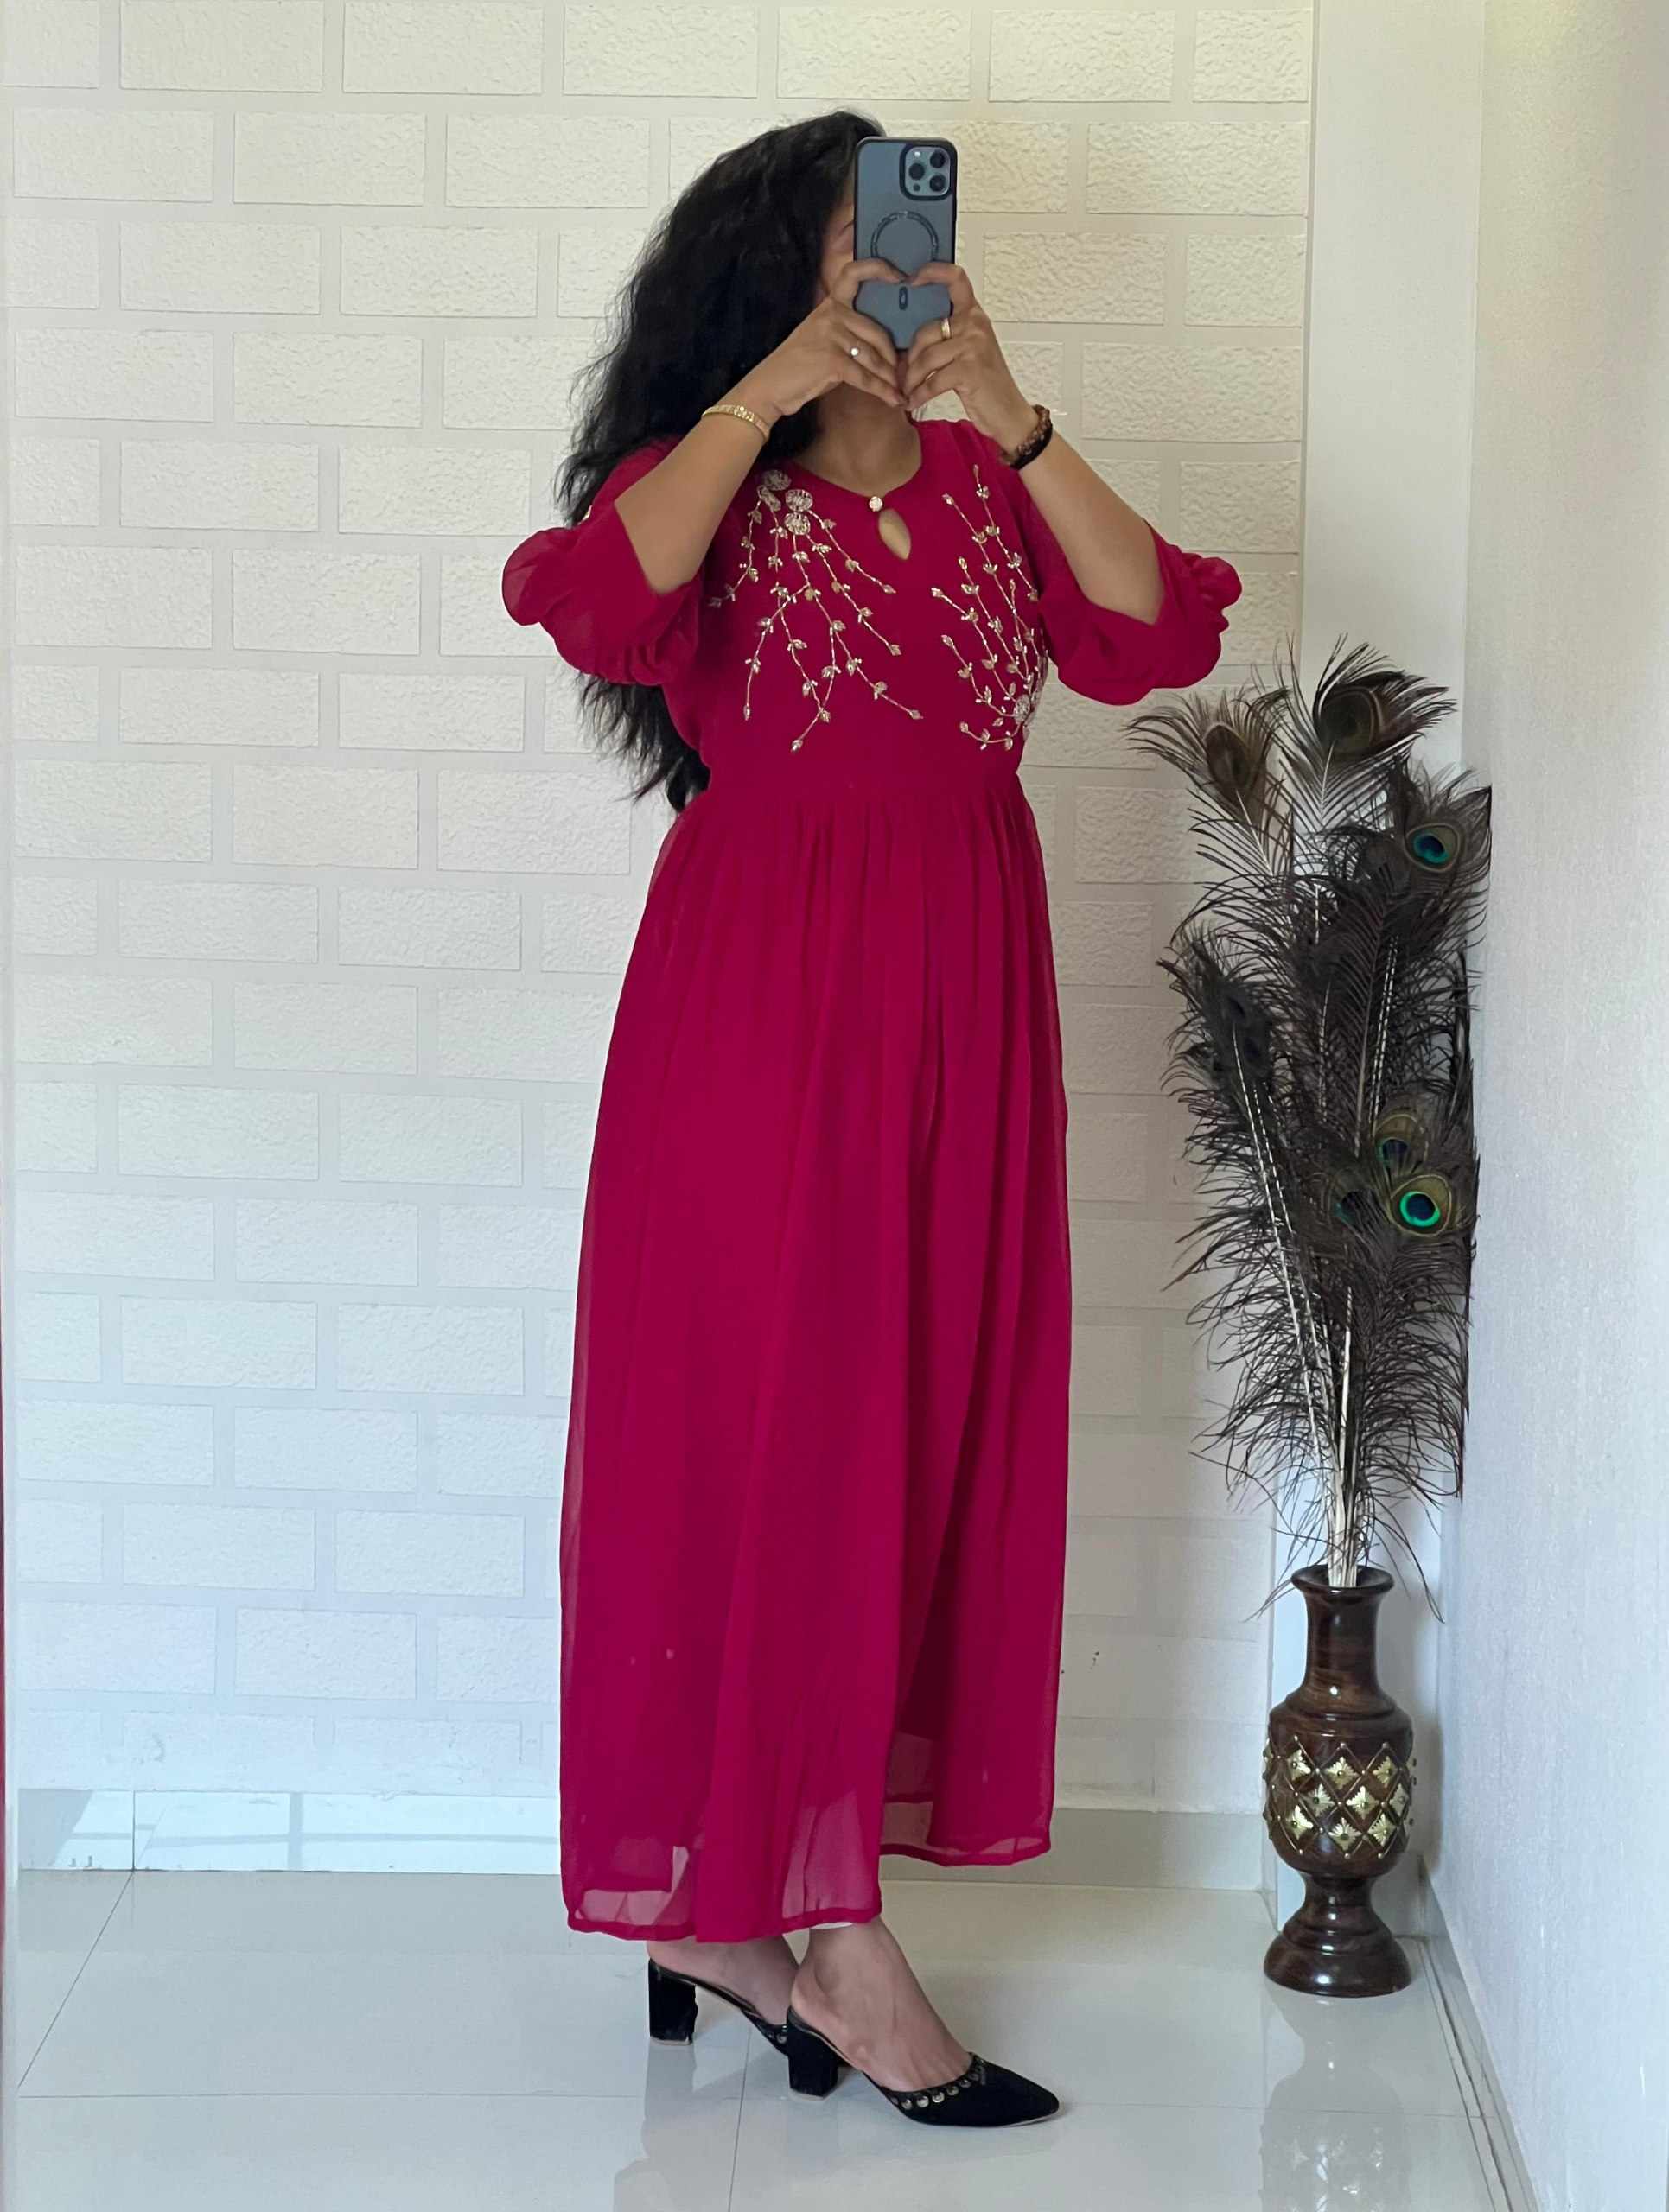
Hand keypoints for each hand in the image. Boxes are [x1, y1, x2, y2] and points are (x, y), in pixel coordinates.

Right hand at [727, 260, 907, 424]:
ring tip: (899, 391)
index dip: (879, 269)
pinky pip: (865, 376)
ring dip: (889, 378)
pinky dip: (881, 391)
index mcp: (830, 305)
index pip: (854, 274)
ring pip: (874, 357)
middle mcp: (831, 314)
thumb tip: (886, 349)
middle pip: (877, 331)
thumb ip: (849, 334)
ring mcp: (831, 335)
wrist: (770, 386)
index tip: (901, 276)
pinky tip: (893, 400)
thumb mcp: (823, 339)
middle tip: (902, 374)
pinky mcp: (831, 360)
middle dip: (893, 358)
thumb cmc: (800, 366)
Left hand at [900, 264, 1035, 451]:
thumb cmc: (986, 384)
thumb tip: (907, 340)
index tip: (910, 279)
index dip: (932, 272)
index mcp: (974, 315)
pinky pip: (931, 381)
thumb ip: (948, 336)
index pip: (956, 279)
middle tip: (900, 375)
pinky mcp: (969, 370)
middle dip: (908, 358)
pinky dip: (919, 395)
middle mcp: (975, 325)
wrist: (1008, 413)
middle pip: (925, 332)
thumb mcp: (970, 351)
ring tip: (906, 392)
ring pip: (925, 358)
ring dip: (910, 380)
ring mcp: (973, 346)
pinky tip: (913, 402)